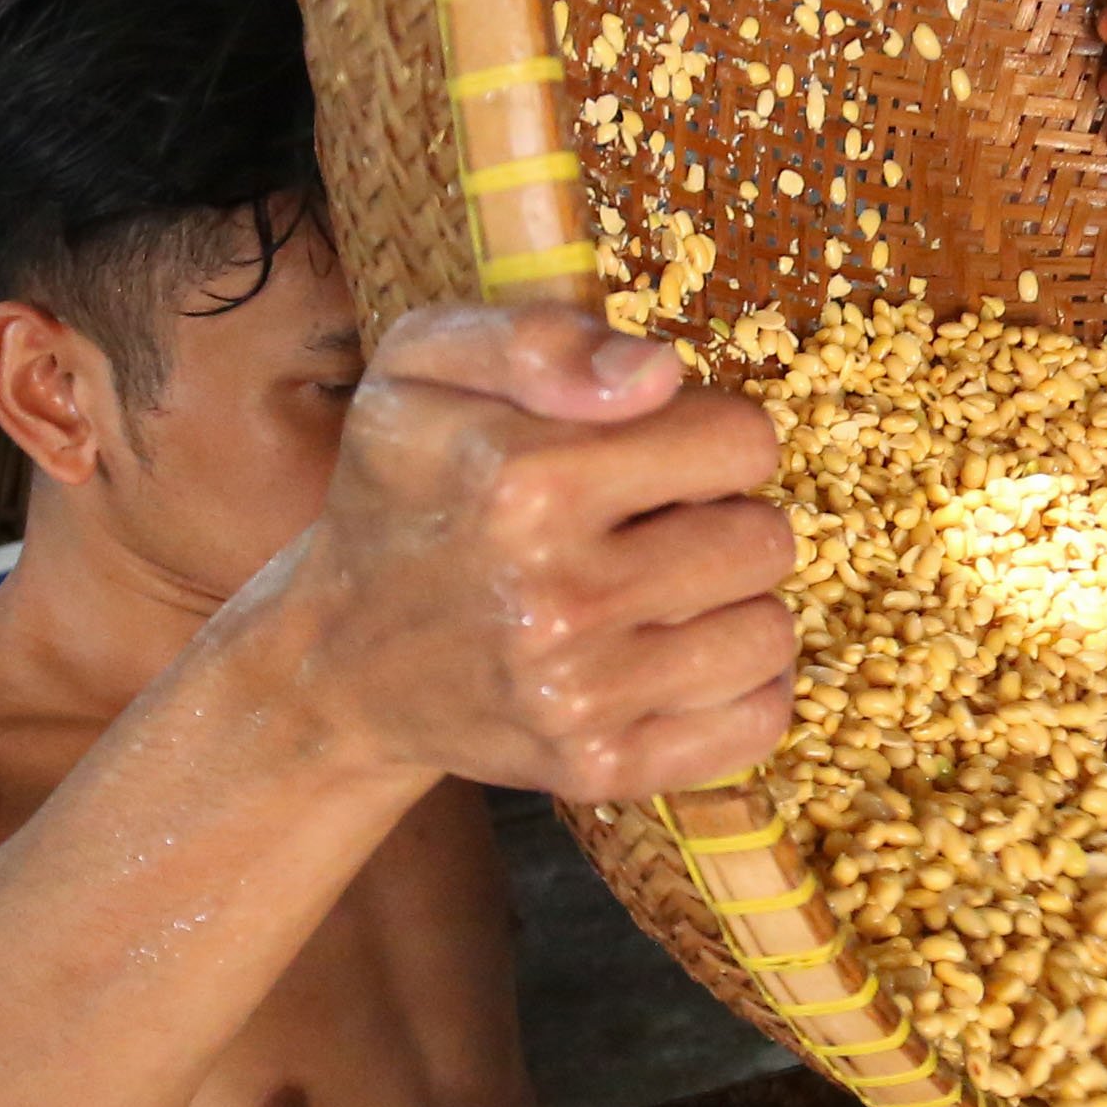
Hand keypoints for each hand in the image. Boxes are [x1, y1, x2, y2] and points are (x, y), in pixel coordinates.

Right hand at [264, 303, 798, 800]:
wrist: (338, 659)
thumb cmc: (399, 493)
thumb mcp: (424, 368)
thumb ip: (541, 337)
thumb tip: (657, 372)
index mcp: (524, 483)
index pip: (741, 443)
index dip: (712, 437)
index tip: (659, 456)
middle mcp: (555, 598)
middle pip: (766, 540)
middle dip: (724, 519)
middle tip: (653, 528)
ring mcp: (578, 696)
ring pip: (769, 633)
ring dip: (730, 606)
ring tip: (659, 592)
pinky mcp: (598, 769)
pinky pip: (754, 724)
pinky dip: (737, 691)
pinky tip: (679, 657)